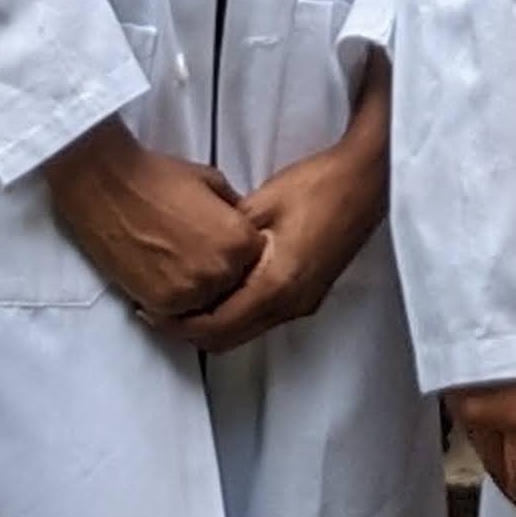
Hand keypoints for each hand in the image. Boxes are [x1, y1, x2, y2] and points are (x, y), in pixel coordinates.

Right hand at [42, 118, 264, 322]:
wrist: (111, 189)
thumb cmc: (162, 178)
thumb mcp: (213, 182)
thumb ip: (234, 210)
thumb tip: (242, 226)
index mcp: (239, 240)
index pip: (257, 260)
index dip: (243, 252)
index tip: (227, 244)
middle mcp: (220, 271)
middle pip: (235, 285)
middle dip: (225, 273)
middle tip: (201, 256)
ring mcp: (190, 292)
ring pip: (208, 304)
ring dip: (201, 291)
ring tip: (182, 267)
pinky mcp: (159, 305)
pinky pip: (179, 315)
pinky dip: (176, 303)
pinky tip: (165, 279)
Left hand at [172, 72, 391, 354]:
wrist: (369, 177)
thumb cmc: (317, 185)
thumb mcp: (262, 205)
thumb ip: (225, 240)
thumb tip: (195, 259)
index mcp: (276, 287)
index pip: (215, 327)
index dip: (177, 326)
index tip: (147, 312)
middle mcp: (290, 306)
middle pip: (229, 339)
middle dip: (190, 331)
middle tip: (157, 312)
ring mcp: (304, 302)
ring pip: (246, 331)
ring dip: (213, 324)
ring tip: (183, 301)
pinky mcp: (311, 292)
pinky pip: (263, 317)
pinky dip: (235, 313)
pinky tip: (220, 289)